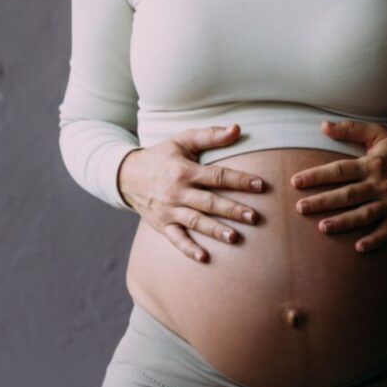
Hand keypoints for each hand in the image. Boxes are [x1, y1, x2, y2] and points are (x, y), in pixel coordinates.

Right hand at [117, 123, 266, 263]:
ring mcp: (169, 210)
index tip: (260, 185)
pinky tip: (204, 258)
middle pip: (209, 202)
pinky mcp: (162, 225)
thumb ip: (210, 135)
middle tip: (255, 217)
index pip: (217, 176)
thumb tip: (237, 128)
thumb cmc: (161, 156)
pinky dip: (188, 249)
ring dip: (215, 230)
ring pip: (195, 222)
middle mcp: (177, 192)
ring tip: (234, 238)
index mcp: (185, 171)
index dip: (239, 180)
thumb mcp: (182, 140)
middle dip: (232, 209)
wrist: (126, 175)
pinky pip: (176, 239)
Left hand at [289, 119, 386, 253]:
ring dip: (343, 222)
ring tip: (322, 228)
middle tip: (300, 208)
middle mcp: (380, 184)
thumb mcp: (379, 134)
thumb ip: (351, 129)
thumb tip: (323, 126)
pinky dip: (374, 240)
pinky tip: (359, 248)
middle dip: (322, 201)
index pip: (340, 170)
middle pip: (347, 195)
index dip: (317, 175)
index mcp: (372, 164)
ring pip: (363, 215)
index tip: (296, 181)